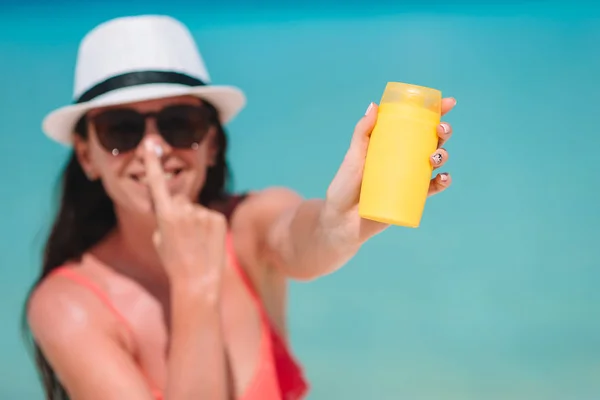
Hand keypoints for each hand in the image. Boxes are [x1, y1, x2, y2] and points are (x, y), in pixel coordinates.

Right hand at [143, 140, 226, 292]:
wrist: (197, 281)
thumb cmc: (174, 262)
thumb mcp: (160, 239)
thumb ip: (165, 217)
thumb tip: (175, 205)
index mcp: (165, 215)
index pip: (157, 184)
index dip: (152, 164)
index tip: (149, 145)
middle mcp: (184, 210)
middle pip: (180, 199)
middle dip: (180, 211)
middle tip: (183, 235)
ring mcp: (203, 214)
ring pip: (196, 209)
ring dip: (196, 221)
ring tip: (196, 242)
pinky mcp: (219, 218)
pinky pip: (210, 215)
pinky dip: (209, 226)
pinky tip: (207, 241)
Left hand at [324, 97, 456, 241]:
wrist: (341, 221)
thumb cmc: (344, 187)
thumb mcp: (353, 157)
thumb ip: (362, 133)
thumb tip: (374, 106)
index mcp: (391, 144)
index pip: (416, 124)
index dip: (435, 113)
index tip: (448, 103)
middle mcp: (403, 159)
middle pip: (430, 141)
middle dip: (443, 132)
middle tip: (441, 129)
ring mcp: (408, 178)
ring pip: (435, 162)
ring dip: (443, 155)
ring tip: (434, 157)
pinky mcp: (411, 198)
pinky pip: (432, 188)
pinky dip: (442, 182)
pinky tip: (442, 178)